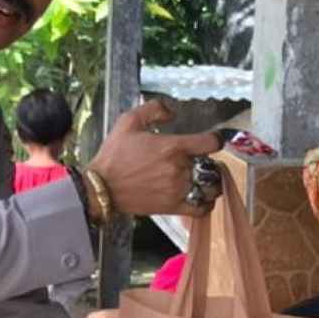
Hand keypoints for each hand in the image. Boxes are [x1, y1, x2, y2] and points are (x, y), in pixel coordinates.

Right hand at [86, 99, 221, 216]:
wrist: (102, 187)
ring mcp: (178, 190)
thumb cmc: (114, 156)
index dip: (216, 139)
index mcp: (173, 147)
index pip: (211, 143)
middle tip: (199, 160)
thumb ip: (154, 109)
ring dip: (210, 182)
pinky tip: (200, 197)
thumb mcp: (128, 121)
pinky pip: (201, 208)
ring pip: (210, 188)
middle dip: (207, 161)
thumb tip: (172, 112)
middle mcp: (179, 169)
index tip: (212, 140)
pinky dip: (206, 203)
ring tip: (202, 178)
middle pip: (211, 166)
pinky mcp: (173, 207)